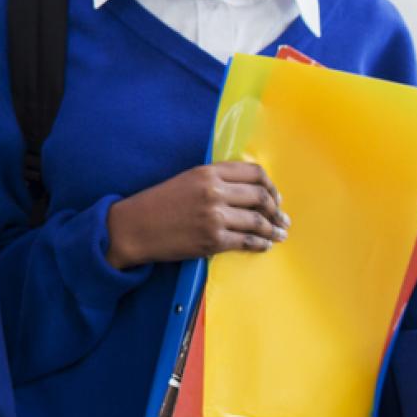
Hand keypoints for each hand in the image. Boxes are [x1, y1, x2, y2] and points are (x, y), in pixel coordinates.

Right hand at [106, 161, 288, 268]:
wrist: (134, 227)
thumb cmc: (159, 203)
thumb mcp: (186, 180)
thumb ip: (216, 180)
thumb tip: (249, 190)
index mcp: (207, 172)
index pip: (254, 172)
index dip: (270, 185)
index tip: (275, 195)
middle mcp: (214, 192)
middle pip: (261, 197)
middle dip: (277, 210)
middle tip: (282, 218)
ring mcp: (214, 217)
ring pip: (259, 221)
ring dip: (274, 229)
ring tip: (280, 234)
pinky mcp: (212, 240)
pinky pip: (248, 241)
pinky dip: (261, 243)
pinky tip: (265, 244)